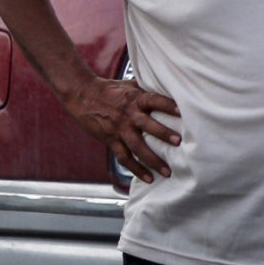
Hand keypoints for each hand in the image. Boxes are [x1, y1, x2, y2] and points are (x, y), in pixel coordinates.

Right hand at [65, 75, 182, 181]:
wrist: (82, 95)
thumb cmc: (109, 89)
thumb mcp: (129, 85)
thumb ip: (147, 90)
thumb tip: (170, 88)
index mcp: (134, 99)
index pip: (153, 100)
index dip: (167, 105)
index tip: (181, 111)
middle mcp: (128, 114)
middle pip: (147, 125)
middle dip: (163, 133)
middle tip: (179, 142)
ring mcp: (119, 129)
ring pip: (137, 146)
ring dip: (153, 160)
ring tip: (168, 171)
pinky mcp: (110, 140)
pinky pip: (124, 157)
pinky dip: (136, 169)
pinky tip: (149, 178)